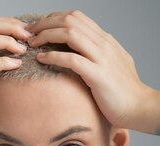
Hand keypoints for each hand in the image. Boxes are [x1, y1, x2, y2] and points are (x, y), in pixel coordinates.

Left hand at [26, 10, 156, 131]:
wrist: (138, 107)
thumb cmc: (119, 90)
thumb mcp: (106, 64)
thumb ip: (91, 54)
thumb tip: (70, 51)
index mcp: (104, 40)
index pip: (76, 17)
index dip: (53, 19)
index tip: (37, 28)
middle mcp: (103, 44)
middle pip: (69, 21)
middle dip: (44, 24)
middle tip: (28, 34)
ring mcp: (102, 58)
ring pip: (70, 34)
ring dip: (46, 36)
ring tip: (31, 44)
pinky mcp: (98, 75)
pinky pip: (72, 59)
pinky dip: (53, 56)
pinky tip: (41, 59)